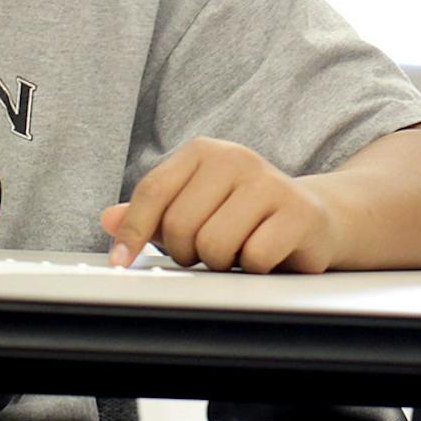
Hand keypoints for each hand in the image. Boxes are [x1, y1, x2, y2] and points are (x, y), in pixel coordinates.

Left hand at [101, 138, 334, 272]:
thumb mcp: (195, 209)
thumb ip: (152, 214)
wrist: (313, 219)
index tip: (120, 261)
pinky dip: (255, 267)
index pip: (154, 191)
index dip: (133, 231)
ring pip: (215, 244)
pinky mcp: (299, 212)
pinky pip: (254, 257)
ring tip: (240, 250)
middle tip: (209, 251)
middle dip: (189, 252)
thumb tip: (107, 219)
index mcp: (205, 153)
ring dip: (223, 262)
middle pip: (181, 224)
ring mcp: (271, 182)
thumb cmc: (245, 217)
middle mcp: (237, 158)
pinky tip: (268, 254)